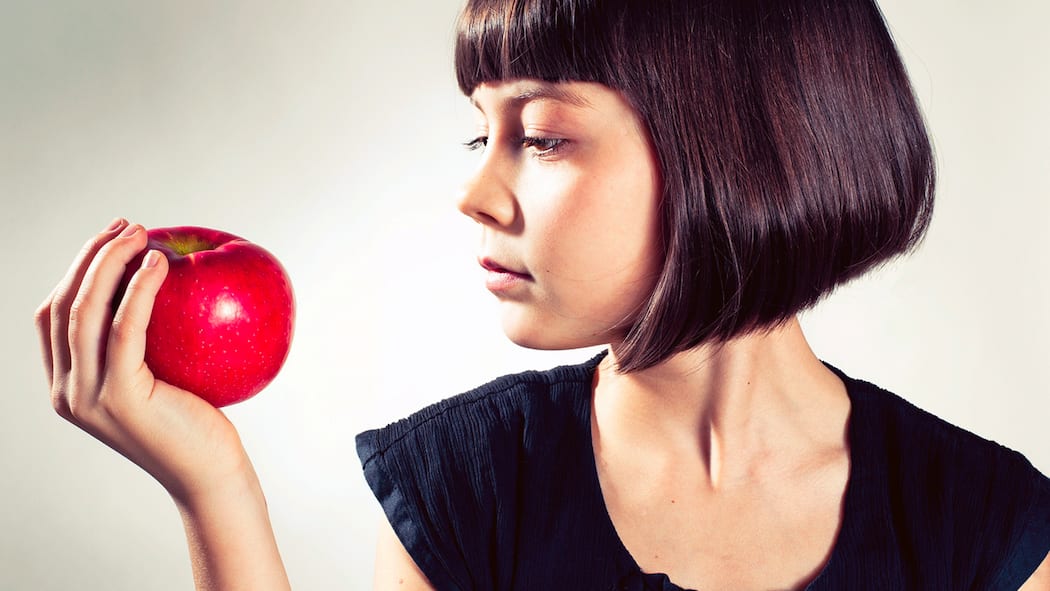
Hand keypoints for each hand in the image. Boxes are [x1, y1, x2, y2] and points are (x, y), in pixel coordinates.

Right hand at [35, 219, 251, 502]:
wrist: (209, 475)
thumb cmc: (196, 424)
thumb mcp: (160, 379)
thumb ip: (144, 343)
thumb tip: (164, 279)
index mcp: (67, 386)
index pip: (54, 315)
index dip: (77, 269)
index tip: (113, 237)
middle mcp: (67, 392)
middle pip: (63, 305)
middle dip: (91, 256)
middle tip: (129, 225)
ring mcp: (89, 397)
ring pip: (85, 312)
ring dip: (110, 263)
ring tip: (143, 233)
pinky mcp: (120, 397)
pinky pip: (126, 329)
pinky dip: (139, 289)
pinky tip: (160, 263)